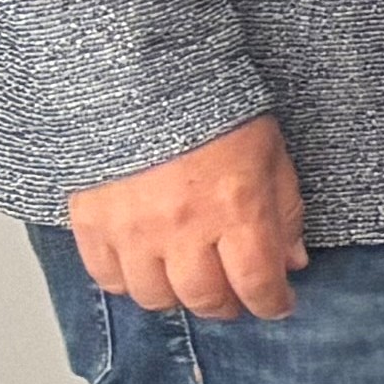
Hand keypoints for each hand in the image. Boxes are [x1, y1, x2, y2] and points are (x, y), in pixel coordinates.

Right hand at [66, 114, 303, 319]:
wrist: (145, 77)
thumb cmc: (216, 111)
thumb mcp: (271, 155)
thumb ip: (284, 212)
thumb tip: (291, 262)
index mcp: (236, 210)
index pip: (258, 284)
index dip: (272, 303)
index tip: (278, 304)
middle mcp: (183, 229)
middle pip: (205, 299)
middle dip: (228, 306)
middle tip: (235, 298)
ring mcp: (133, 230)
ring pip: (154, 297)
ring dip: (178, 298)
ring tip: (190, 282)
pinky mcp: (92, 223)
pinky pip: (107, 278)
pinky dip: (129, 283)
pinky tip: (146, 269)